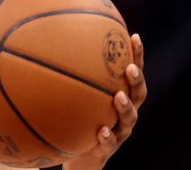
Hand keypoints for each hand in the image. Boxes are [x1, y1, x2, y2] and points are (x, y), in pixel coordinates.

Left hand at [63, 33, 146, 169]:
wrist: (80, 153)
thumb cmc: (79, 116)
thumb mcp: (77, 93)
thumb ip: (72, 72)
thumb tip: (51, 39)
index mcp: (122, 94)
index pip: (133, 71)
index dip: (137, 55)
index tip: (134, 37)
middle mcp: (126, 110)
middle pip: (139, 93)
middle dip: (136, 79)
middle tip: (129, 68)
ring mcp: (121, 130)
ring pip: (130, 118)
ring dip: (125, 107)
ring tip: (118, 97)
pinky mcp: (109, 148)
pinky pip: (110, 143)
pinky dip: (107, 137)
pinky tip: (101, 131)